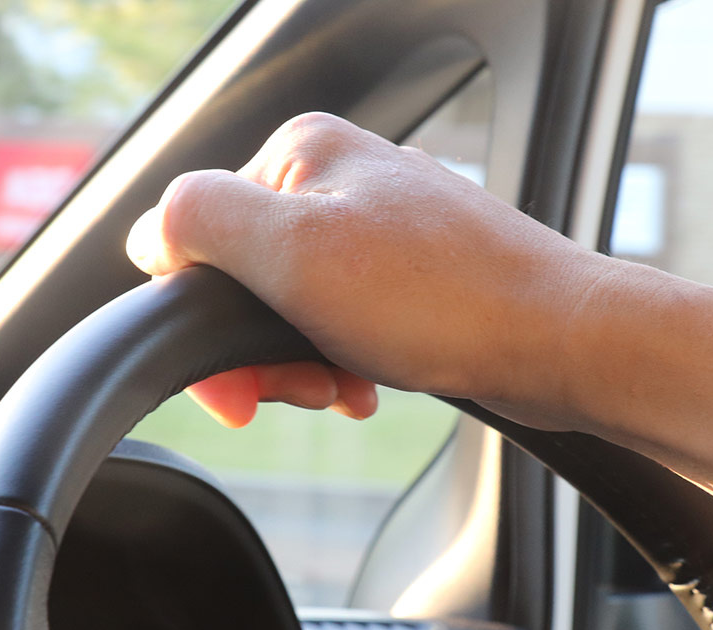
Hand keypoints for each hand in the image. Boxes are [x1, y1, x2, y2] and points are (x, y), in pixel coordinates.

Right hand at [125, 112, 598, 427]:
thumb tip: (152, 234)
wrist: (560, 343)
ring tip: (344, 390)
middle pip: (247, 277)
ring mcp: (382, 226)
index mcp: (303, 153)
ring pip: (294, 308)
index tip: (236, 392)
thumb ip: (200, 220)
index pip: (201, 236)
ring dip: (302, 365)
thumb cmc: (440, 299)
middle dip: (261, 352)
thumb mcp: (293, 251)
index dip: (206, 325)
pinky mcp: (413, 274)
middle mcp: (342, 178)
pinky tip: (365, 387)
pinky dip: (341, 362)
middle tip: (300, 393)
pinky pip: (342, 322)